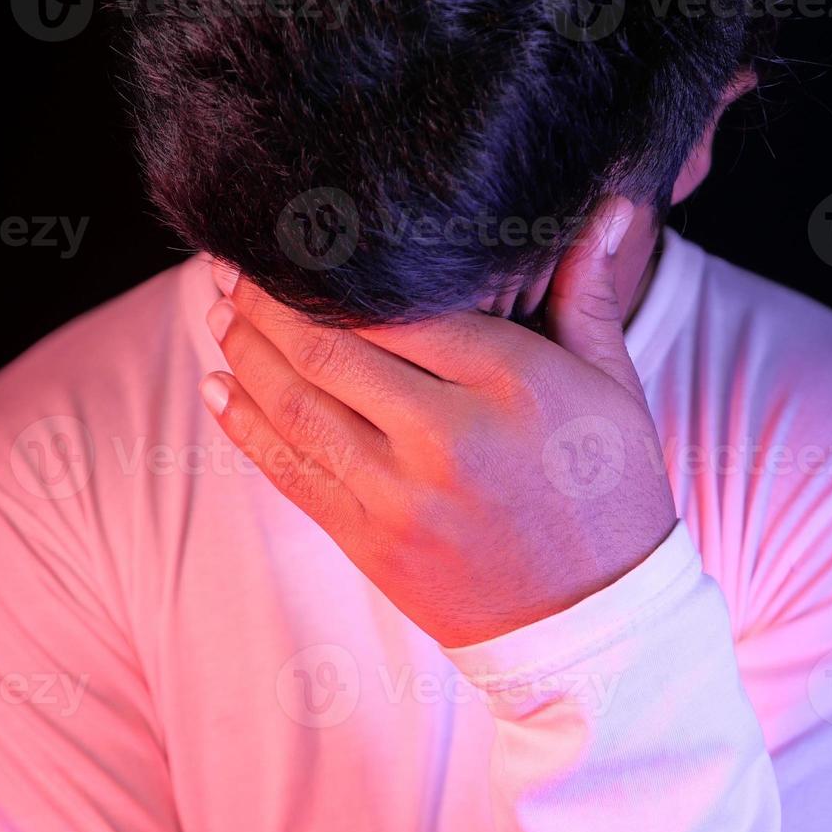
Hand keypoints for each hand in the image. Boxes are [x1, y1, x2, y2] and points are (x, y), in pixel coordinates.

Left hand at [196, 198, 675, 647]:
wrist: (594, 626)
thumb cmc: (610, 496)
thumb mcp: (614, 392)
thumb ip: (589, 297)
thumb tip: (604, 205)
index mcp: (511, 385)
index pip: (395, 305)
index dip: (328, 269)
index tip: (294, 237)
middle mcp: (447, 438)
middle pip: (328, 349)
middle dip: (268, 302)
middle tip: (234, 264)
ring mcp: (401, 497)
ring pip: (295, 406)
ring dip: (245, 353)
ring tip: (221, 312)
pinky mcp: (370, 543)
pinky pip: (289, 473)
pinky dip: (244, 425)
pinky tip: (217, 387)